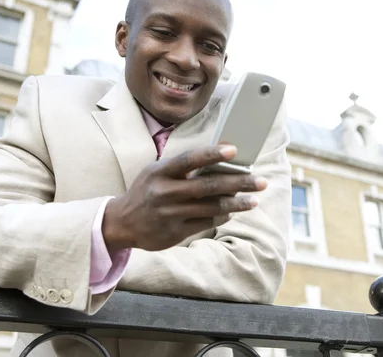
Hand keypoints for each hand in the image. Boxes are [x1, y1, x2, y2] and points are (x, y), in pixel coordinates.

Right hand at [102, 144, 267, 251]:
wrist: (121, 223)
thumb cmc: (146, 191)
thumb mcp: (157, 172)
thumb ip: (183, 166)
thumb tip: (220, 156)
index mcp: (159, 172)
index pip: (189, 159)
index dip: (212, 154)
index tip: (234, 150)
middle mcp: (164, 192)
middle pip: (208, 186)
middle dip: (238, 183)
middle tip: (260, 181)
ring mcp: (170, 213)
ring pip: (211, 208)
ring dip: (236, 203)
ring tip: (254, 200)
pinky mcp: (175, 232)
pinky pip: (206, 223)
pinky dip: (222, 216)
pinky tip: (233, 211)